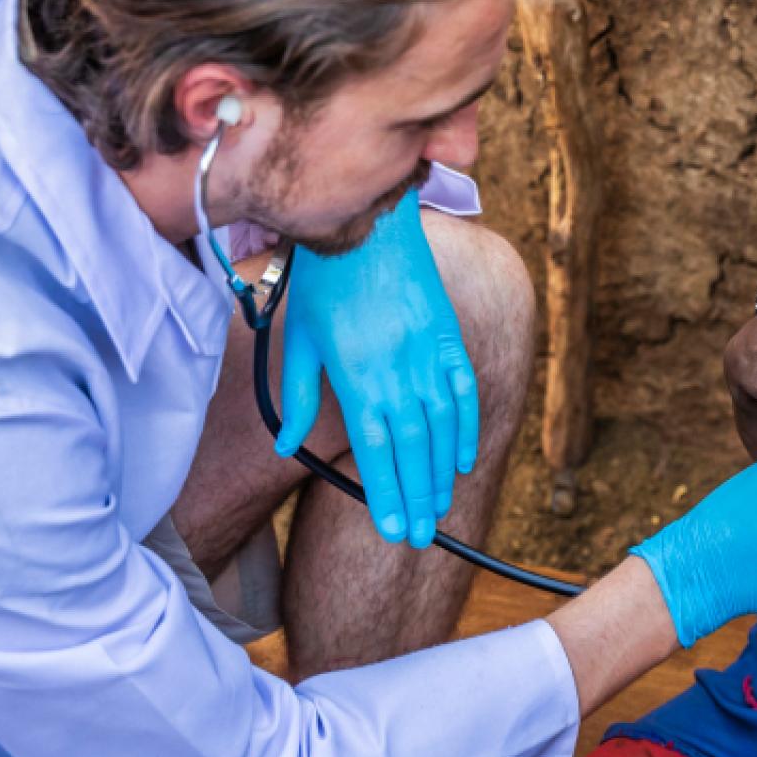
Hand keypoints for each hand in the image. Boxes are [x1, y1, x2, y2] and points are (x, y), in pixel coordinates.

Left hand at [276, 191, 477, 546]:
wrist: (364, 218)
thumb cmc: (323, 280)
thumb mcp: (300, 339)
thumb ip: (298, 397)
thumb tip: (289, 448)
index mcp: (354, 374)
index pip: (373, 449)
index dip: (385, 494)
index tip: (392, 531)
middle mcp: (395, 368)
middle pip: (411, 448)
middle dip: (417, 498)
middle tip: (421, 538)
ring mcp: (427, 352)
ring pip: (440, 425)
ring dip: (441, 473)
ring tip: (441, 510)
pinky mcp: (448, 333)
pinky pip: (463, 389)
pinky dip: (467, 427)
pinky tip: (465, 459)